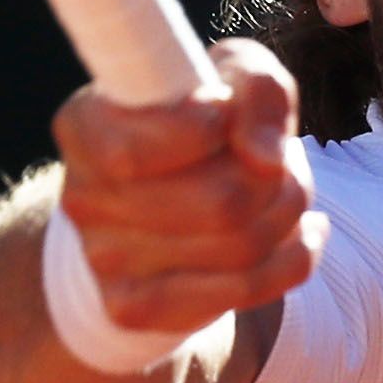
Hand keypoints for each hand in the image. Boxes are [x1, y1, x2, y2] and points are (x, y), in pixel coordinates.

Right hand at [51, 36, 323, 350]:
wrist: (160, 197)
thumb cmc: (199, 118)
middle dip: (278, 178)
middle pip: (220, 204)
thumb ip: (257, 90)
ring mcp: (104, 261)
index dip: (209, 128)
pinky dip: (293, 258)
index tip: (226, 107)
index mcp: (84, 124)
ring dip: (289, 212)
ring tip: (287, 189)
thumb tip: (266, 158)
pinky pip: (245, 290)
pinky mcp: (134, 307)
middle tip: (284, 160)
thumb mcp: (229, 74)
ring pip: (241, 248)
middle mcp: (83, 197)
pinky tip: (299, 234)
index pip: (141, 151)